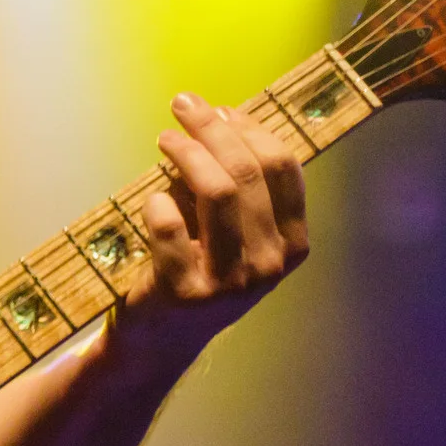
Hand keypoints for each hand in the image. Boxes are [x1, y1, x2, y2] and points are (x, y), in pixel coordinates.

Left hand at [118, 92, 309, 366]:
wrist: (161, 339)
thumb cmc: (199, 269)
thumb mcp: (236, 233)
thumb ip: (240, 185)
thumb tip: (223, 116)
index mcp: (293, 243)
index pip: (283, 168)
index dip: (250, 129)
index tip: (221, 110)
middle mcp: (270, 264)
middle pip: (248, 172)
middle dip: (212, 129)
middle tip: (183, 106)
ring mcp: (230, 281)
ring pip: (216, 191)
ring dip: (186, 153)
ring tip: (166, 138)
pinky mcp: (185, 292)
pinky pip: (169, 226)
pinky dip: (157, 202)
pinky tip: (152, 199)